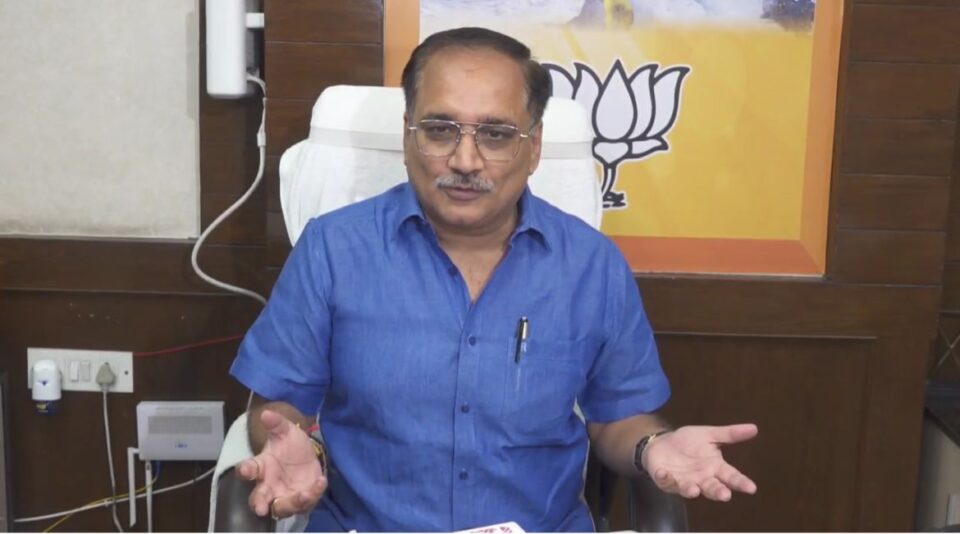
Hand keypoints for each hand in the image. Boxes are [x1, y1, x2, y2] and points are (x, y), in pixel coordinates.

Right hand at [236, 410, 327, 518]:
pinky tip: (321, 481)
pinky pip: (306, 503)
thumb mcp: (285, 431)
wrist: (309, 455)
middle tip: (261, 507)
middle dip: (259, 503)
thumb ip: (276, 423)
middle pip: (258, 499)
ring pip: (282, 508)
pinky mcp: (302, 500)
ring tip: (304, 494)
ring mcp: (285, 495)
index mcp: (262, 467)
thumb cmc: (290, 445)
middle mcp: (269, 485)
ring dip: (291, 503)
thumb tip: (266, 413)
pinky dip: (314, 494)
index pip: (249, 470)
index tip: (245, 470)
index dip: (245, 470)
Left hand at [643, 423, 757, 501]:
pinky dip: (665, 478)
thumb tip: (754, 428)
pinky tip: (663, 473)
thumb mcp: (709, 435)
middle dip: (718, 492)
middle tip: (725, 495)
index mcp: (714, 467)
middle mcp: (701, 478)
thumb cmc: (688, 442)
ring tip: (694, 490)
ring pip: (689, 489)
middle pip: (712, 488)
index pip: (731, 476)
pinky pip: (665, 481)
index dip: (740, 482)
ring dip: (691, 490)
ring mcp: (683, 482)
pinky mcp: (666, 481)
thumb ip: (729, 434)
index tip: (751, 488)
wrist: (662, 443)